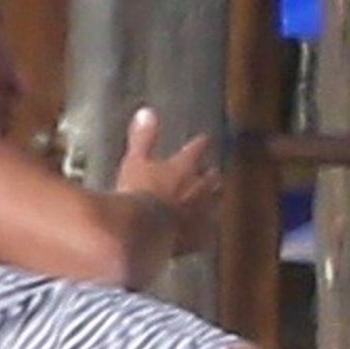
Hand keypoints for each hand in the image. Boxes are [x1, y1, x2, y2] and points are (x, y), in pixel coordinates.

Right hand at [112, 107, 219, 254]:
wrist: (142, 232)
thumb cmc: (136, 193)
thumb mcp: (135, 160)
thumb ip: (143, 137)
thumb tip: (147, 111)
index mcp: (183, 166)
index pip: (197, 149)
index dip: (200, 144)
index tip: (204, 140)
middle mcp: (198, 188)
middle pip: (212, 177)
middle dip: (212, 174)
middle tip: (214, 172)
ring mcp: (200, 214)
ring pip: (214, 203)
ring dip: (213, 199)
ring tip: (214, 199)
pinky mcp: (197, 237)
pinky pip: (207, 233)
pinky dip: (205, 230)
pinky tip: (205, 233)